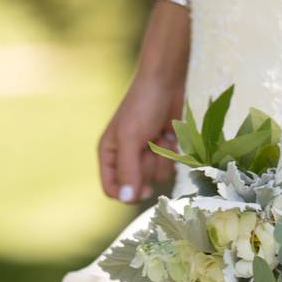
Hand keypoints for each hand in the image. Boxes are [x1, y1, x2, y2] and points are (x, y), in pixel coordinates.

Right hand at [98, 75, 183, 203]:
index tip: (143, 189)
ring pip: (157, 176)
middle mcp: (125, 156)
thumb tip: (126, 198)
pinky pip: (169, 165)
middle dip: (147, 167)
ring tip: (160, 137)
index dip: (126, 194)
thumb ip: (128, 169)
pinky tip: (169, 134)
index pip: (111, 188)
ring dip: (162, 159)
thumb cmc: (143, 105)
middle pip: (137, 184)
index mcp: (109, 153)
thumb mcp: (131, 138)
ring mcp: (146, 153)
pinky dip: (172, 151)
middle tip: (150, 147)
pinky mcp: (163, 148)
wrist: (166, 82)